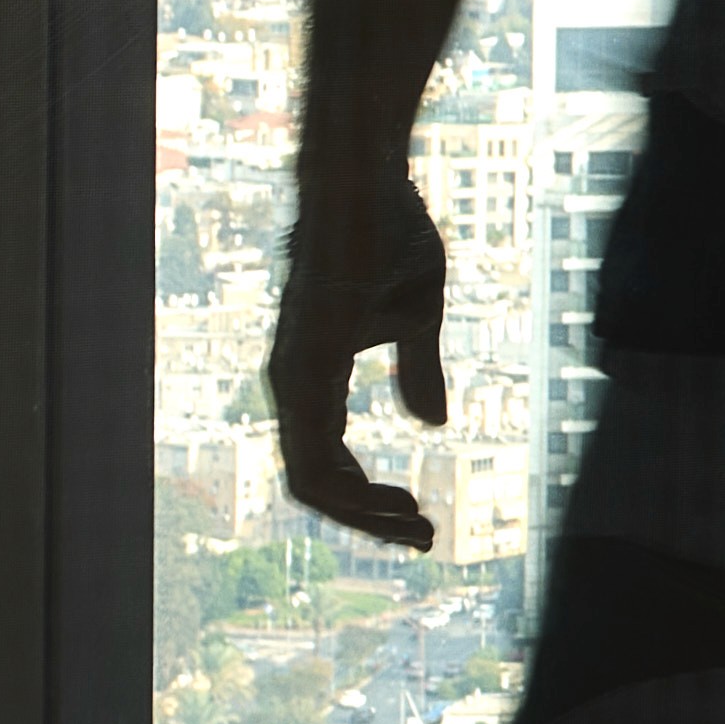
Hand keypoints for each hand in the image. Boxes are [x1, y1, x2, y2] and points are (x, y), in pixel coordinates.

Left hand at [266, 152, 450, 551]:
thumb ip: (416, 371)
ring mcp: (292, 377)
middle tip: (424, 538)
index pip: (326, 464)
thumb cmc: (391, 240)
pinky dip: (352, 487)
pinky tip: (395, 496)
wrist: (370, 185)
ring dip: (362, 514)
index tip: (420, 516)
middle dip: (368, 520)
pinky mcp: (303, 365)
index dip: (368, 499)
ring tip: (417, 528)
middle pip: (314, 485)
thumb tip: (432, 424)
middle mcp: (291, 383)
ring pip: (308, 480)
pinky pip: (312, 452)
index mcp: (312, 376)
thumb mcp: (417, 318)